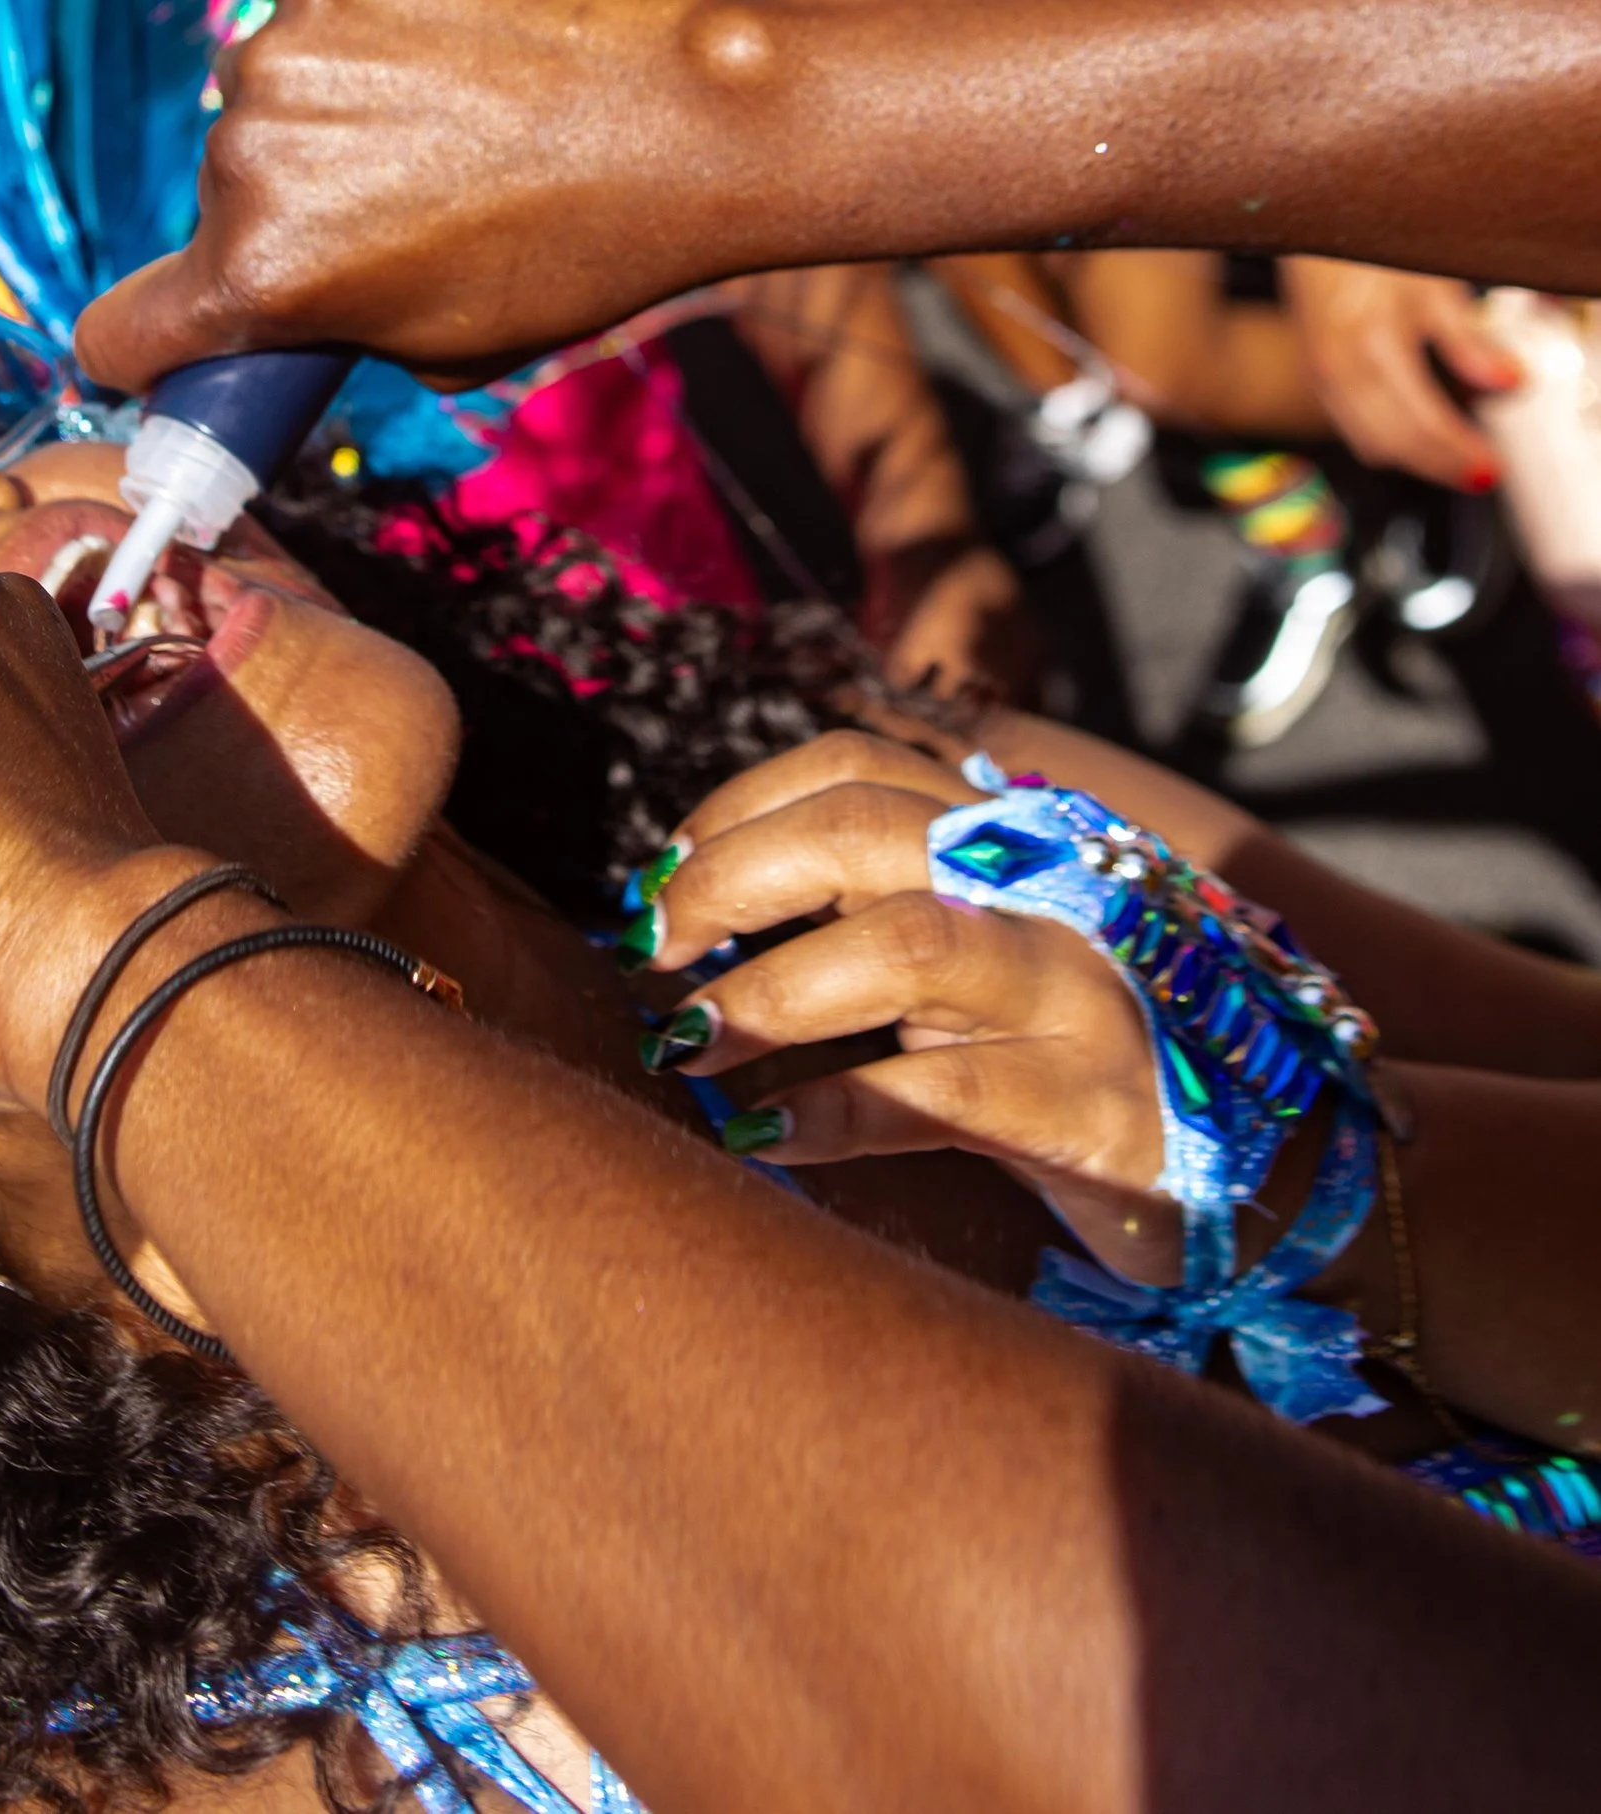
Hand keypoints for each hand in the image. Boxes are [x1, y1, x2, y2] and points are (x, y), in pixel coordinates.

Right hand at [75, 0, 727, 391]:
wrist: (676, 115)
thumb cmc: (576, 249)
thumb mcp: (444, 348)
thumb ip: (338, 322)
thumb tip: (309, 294)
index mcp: (262, 280)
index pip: (120, 330)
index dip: (150, 336)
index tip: (183, 322)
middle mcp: (245, 163)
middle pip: (221, 187)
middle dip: (292, 189)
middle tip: (408, 178)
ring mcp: (280, 47)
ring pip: (259, 76)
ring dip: (320, 85)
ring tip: (441, 92)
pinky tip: (416, 12)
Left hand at [632, 732, 1176, 1279]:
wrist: (1264, 1155)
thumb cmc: (1078, 1045)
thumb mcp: (989, 941)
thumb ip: (881, 898)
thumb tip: (694, 905)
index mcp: (1010, 833)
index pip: (855, 763)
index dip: (738, 807)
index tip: (661, 878)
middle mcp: (1046, 889)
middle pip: (860, 831)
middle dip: (729, 880)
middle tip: (654, 951)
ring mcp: (1076, 993)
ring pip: (900, 949)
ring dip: (766, 995)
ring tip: (687, 1044)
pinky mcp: (1092, 1109)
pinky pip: (939, 1097)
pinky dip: (832, 1111)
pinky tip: (762, 1137)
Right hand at [1281, 256, 1518, 491]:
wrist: (1309, 220)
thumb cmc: (1368, 242)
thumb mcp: (1430, 284)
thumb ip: (1468, 339)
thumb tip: (1508, 382)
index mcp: (1373, 346)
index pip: (1422, 423)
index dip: (1458, 453)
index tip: (1489, 467)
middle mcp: (1340, 367)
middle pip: (1394, 445)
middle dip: (1438, 464)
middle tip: (1479, 470)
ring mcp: (1321, 372)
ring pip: (1368, 441)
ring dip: (1412, 455)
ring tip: (1454, 451)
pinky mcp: (1315, 371)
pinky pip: (1350, 423)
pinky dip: (1384, 435)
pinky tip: (1412, 425)